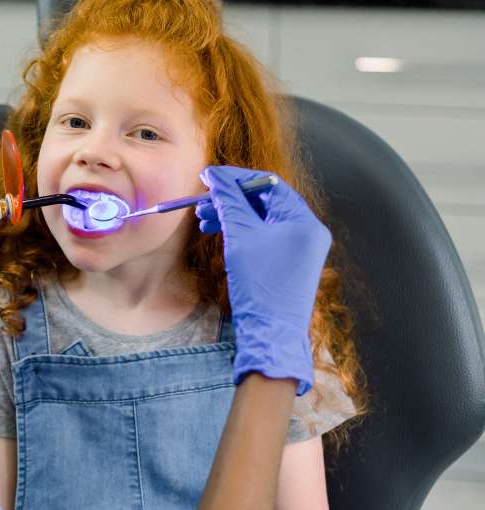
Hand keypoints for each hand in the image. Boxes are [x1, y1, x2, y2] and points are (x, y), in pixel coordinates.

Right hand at [197, 166, 331, 394]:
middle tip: (202, 203)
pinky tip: (219, 235)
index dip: (235, 178)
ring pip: (262, 220)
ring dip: (232, 216)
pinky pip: (265, 237)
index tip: (208, 178)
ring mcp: (301, 248)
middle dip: (230, 200)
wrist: (270, 333)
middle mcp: (308, 231)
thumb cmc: (259, 284)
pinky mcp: (290, 262)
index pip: (268, 184)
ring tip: (203, 221)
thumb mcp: (240, 236)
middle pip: (265, 201)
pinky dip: (242, 232)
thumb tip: (215, 176)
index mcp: (304, 220)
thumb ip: (228, 201)